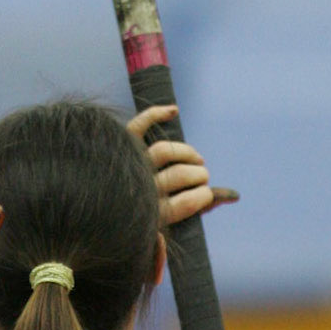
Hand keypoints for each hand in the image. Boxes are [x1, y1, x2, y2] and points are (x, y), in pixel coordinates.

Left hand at [127, 104, 235, 226]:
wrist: (96, 207)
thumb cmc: (141, 212)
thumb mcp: (172, 217)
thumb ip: (201, 206)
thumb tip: (235, 196)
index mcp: (151, 213)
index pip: (186, 204)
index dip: (204, 197)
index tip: (208, 194)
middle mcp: (140, 187)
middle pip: (178, 175)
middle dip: (199, 175)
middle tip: (202, 175)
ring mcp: (131, 164)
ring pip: (164, 150)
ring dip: (186, 152)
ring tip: (197, 159)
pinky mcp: (122, 145)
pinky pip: (139, 125)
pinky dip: (156, 114)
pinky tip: (174, 111)